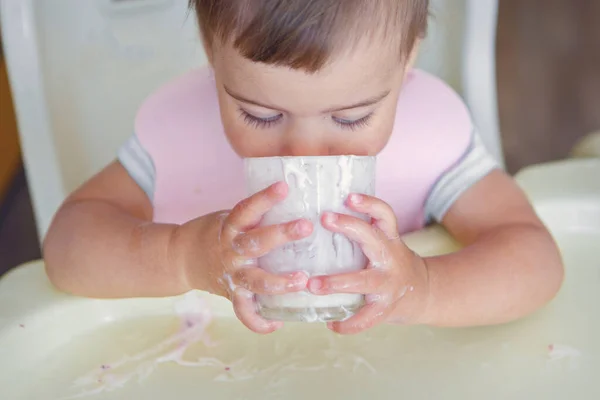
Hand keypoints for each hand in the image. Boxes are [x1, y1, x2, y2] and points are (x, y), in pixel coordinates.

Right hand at [173, 182, 312, 333]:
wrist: (181, 258)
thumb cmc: (215, 233)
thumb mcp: (229, 218)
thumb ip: (255, 216)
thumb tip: (298, 198)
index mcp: (229, 228)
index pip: (246, 209)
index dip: (264, 198)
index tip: (283, 186)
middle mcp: (230, 251)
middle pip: (256, 243)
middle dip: (282, 234)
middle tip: (306, 226)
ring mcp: (231, 275)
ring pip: (256, 281)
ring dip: (280, 282)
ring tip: (303, 279)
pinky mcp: (231, 294)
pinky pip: (244, 313)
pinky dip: (259, 322)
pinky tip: (278, 322)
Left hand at [306, 193, 430, 333]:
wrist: (425, 293)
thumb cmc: (391, 264)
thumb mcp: (384, 242)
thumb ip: (360, 233)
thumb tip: (312, 218)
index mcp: (389, 239)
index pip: (384, 214)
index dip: (369, 204)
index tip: (349, 196)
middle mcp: (390, 257)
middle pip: (372, 238)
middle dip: (349, 226)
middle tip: (324, 218)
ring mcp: (389, 284)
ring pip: (364, 281)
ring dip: (337, 282)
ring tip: (312, 285)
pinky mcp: (386, 308)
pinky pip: (366, 318)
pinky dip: (349, 324)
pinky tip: (331, 324)